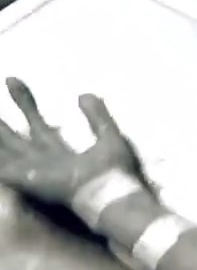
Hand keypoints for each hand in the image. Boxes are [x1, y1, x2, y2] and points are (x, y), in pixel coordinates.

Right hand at [0, 78, 140, 204]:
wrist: (110, 191)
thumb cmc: (113, 170)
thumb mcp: (108, 135)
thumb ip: (98, 116)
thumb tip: (84, 94)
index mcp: (57, 150)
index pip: (34, 120)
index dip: (23, 101)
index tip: (11, 78)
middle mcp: (40, 160)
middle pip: (12, 134)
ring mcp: (29, 169)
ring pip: (3, 147)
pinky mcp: (22, 178)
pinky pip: (0, 166)